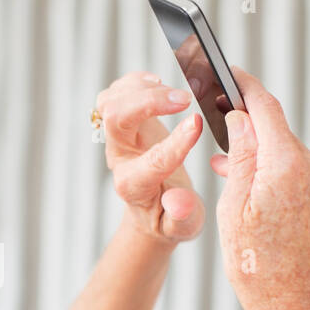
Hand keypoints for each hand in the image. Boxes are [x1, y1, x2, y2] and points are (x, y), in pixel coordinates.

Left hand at [97, 71, 205, 244]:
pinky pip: (115, 94)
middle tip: (186, 99)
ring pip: (111, 102)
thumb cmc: (170, 218)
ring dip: (140, 89)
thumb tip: (180, 202)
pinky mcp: (122, 123)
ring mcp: (118, 138)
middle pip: (116, 119)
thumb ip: (182, 216)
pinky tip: (157, 83)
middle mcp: (120, 158)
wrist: (155, 209)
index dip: (175, 142)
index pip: (151, 160)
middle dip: (149, 102)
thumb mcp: (183, 227)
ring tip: (174, 93)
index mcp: (134, 186)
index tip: (198, 124)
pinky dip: (134, 82)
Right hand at [209, 68, 309, 309]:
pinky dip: (277, 176)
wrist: (294, 307)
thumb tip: (239, 118)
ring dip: (260, 158)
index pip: (265, 107)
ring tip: (230, 176)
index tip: (227, 73)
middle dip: (247, 131)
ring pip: (287, 155)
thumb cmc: (255, 264)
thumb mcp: (233, 208)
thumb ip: (239, 157)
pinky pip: (300, 175)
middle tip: (217, 137)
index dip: (244, 86)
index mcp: (285, 165)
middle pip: (276, 131)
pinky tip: (257, 197)